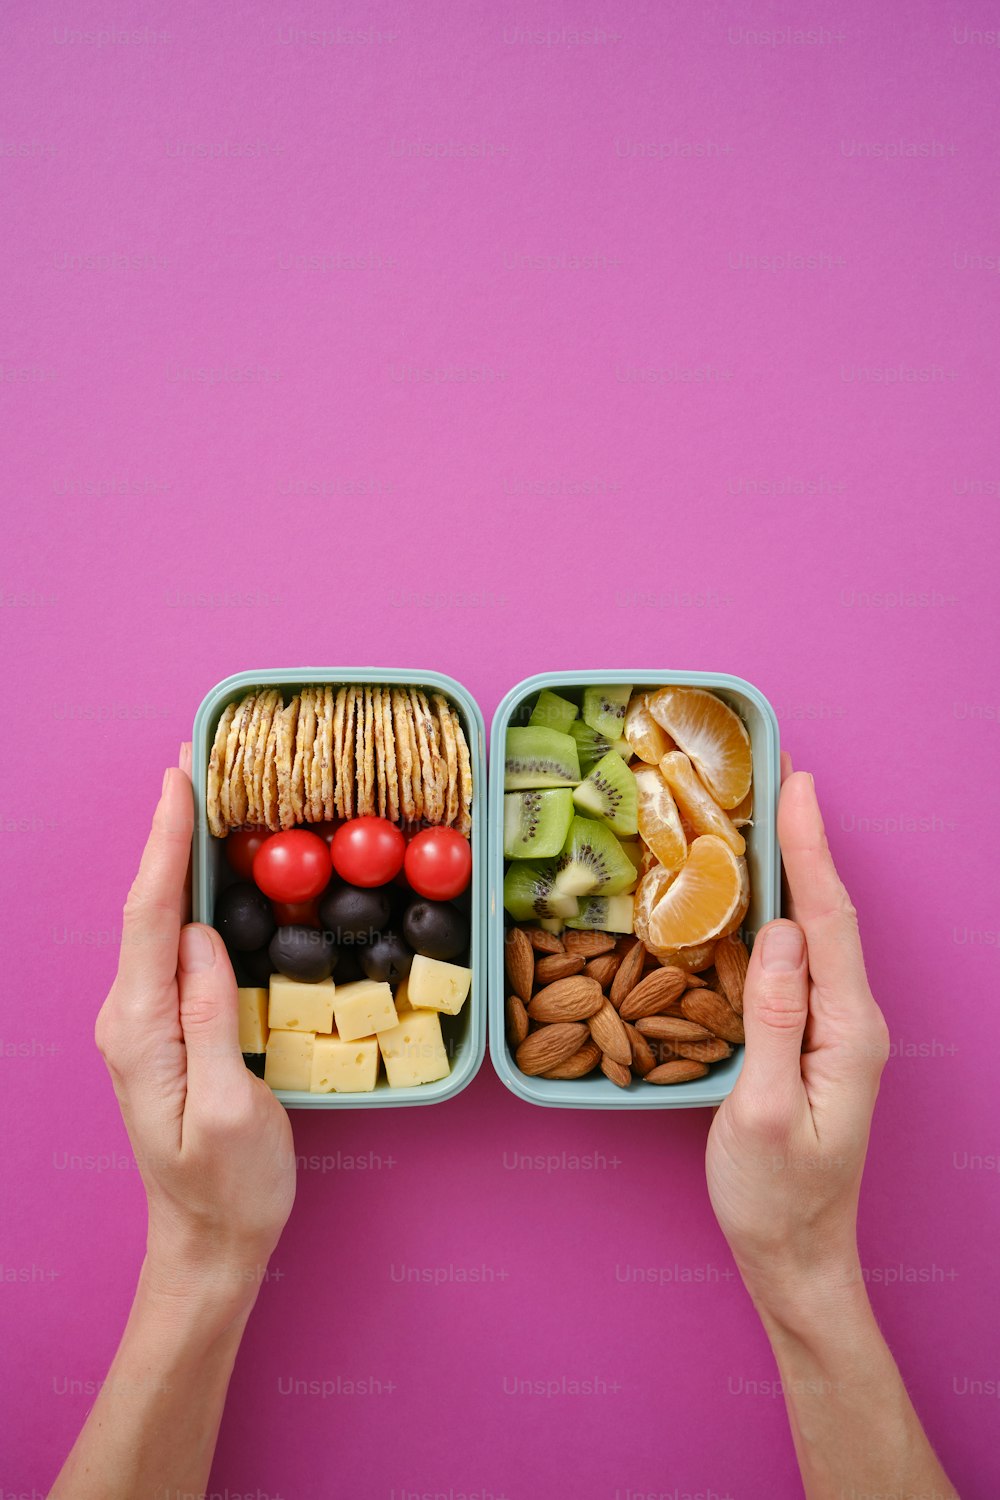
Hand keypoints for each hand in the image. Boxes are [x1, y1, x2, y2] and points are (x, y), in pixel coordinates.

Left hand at [95, 746, 294, 1325]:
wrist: (209, 1243)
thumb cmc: (229, 1187)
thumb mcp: (229, 1108)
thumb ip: (209, 1017)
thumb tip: (203, 937)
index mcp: (141, 1028)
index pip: (150, 916)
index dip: (165, 843)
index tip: (180, 780)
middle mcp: (130, 1016)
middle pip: (147, 907)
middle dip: (169, 833)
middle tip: (196, 765)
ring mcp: (142, 1022)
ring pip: (159, 923)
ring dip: (180, 861)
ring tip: (207, 803)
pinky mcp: (165, 1029)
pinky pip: (173, 948)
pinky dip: (191, 900)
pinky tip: (213, 879)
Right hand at [706, 756, 889, 1322]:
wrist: (795, 1259)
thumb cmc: (775, 1197)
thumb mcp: (765, 1111)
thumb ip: (774, 1019)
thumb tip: (777, 934)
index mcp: (848, 1031)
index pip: (829, 921)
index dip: (810, 848)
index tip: (795, 786)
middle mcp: (851, 1021)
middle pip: (829, 915)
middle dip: (805, 843)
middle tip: (777, 779)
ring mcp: (835, 1031)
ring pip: (815, 935)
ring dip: (793, 873)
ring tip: (764, 820)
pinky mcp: (812, 1042)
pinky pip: (798, 963)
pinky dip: (778, 916)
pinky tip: (756, 900)